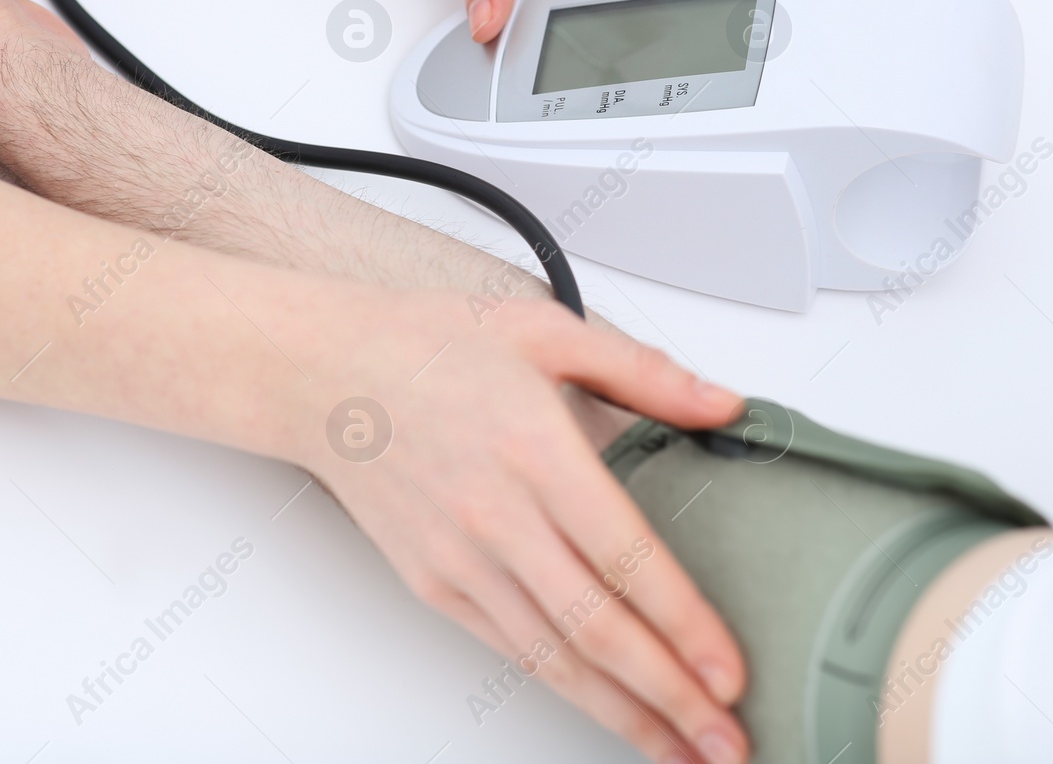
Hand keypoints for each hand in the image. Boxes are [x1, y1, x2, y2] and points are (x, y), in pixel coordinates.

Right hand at [296, 286, 749, 763]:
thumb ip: (645, 372)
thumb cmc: (425, 347)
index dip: (684, 624)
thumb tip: (724, 404)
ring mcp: (461, 560)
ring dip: (623, 714)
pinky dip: (564, 690)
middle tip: (726, 741)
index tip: (730, 671)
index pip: (625, 557)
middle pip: (595, 628)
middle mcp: (496, 516)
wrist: (322, 375)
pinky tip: (607, 708)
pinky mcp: (435, 585)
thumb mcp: (546, 331)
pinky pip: (510, 650)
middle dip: (669, 696)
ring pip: (554, 659)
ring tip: (679, 750)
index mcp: (534, 450)